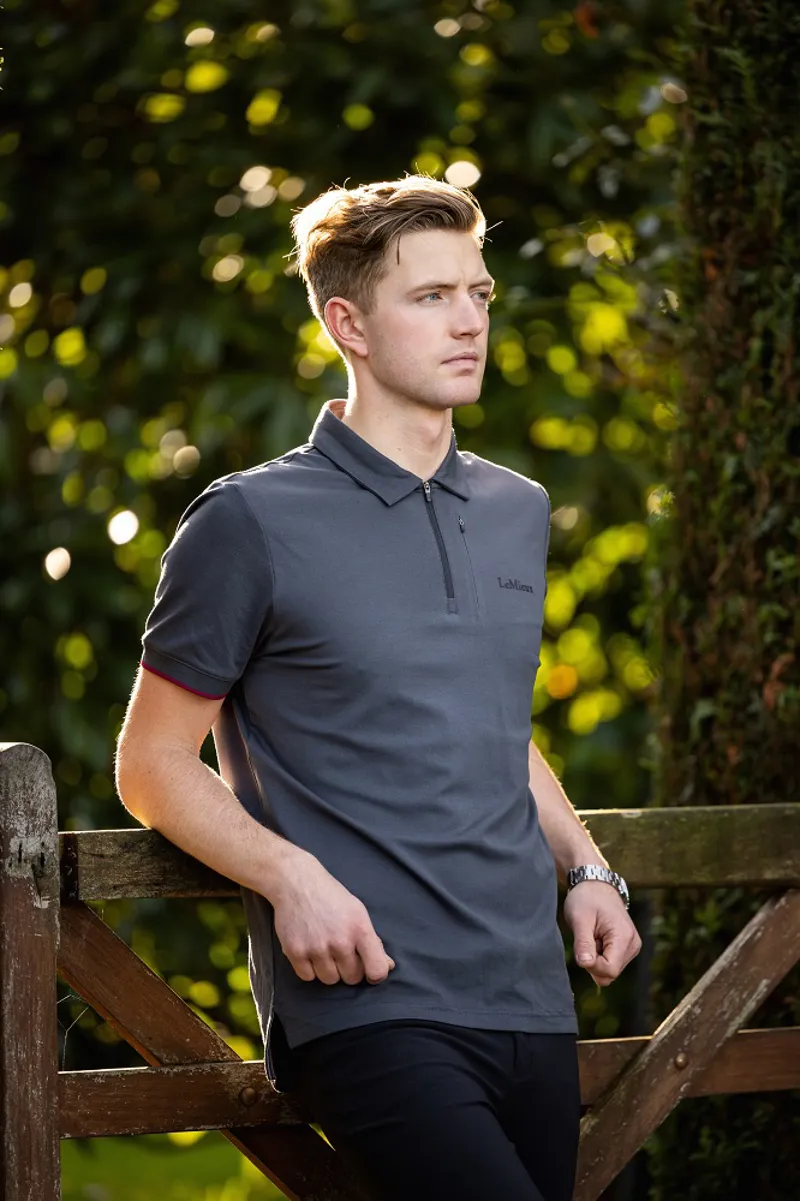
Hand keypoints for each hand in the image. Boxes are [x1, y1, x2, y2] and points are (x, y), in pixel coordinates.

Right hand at [272, 849, 396, 986]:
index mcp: (360, 929)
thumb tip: (388, 966)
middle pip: (352, 978)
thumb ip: (373, 941)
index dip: (376, 975)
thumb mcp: (358, 912)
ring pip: (330, 980)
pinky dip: (309, 969)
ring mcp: (316, 948)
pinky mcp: (295, 952)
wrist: (296, 882)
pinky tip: (309, 950)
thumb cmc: (331, 897)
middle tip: (341, 952)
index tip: (369, 970)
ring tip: (323, 949)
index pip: (377, 970)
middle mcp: (340, 941)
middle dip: (349, 969)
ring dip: (328, 970)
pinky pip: (308, 977)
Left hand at [563, 880, 641, 986]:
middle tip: (587, 938)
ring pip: (610, 970)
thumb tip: (585, 964)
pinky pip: (611, 963)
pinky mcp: (627, 947)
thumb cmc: (587, 898)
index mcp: (624, 937)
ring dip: (596, 957)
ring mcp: (632, 946)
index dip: (591, 966)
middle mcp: (633, 944)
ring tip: (592, 935)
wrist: (595, 884)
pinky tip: (596, 937)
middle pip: (610, 973)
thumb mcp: (580, 919)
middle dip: (593, 961)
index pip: (609, 970)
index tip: (582, 948)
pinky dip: (600, 954)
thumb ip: (583, 943)